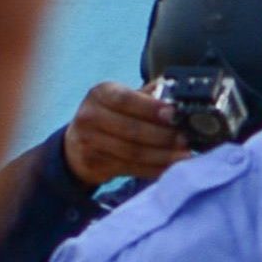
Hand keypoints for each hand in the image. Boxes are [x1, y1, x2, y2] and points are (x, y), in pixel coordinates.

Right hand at [63, 84, 188, 187]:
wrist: (77, 144)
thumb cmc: (110, 116)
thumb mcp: (122, 98)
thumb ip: (149, 95)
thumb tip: (180, 92)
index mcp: (100, 93)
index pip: (125, 99)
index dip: (150, 108)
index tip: (173, 114)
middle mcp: (90, 116)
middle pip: (131, 129)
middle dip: (162, 136)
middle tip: (185, 139)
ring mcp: (88, 142)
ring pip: (132, 153)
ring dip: (162, 156)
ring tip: (183, 155)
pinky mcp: (93, 164)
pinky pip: (130, 169)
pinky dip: (153, 169)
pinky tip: (169, 167)